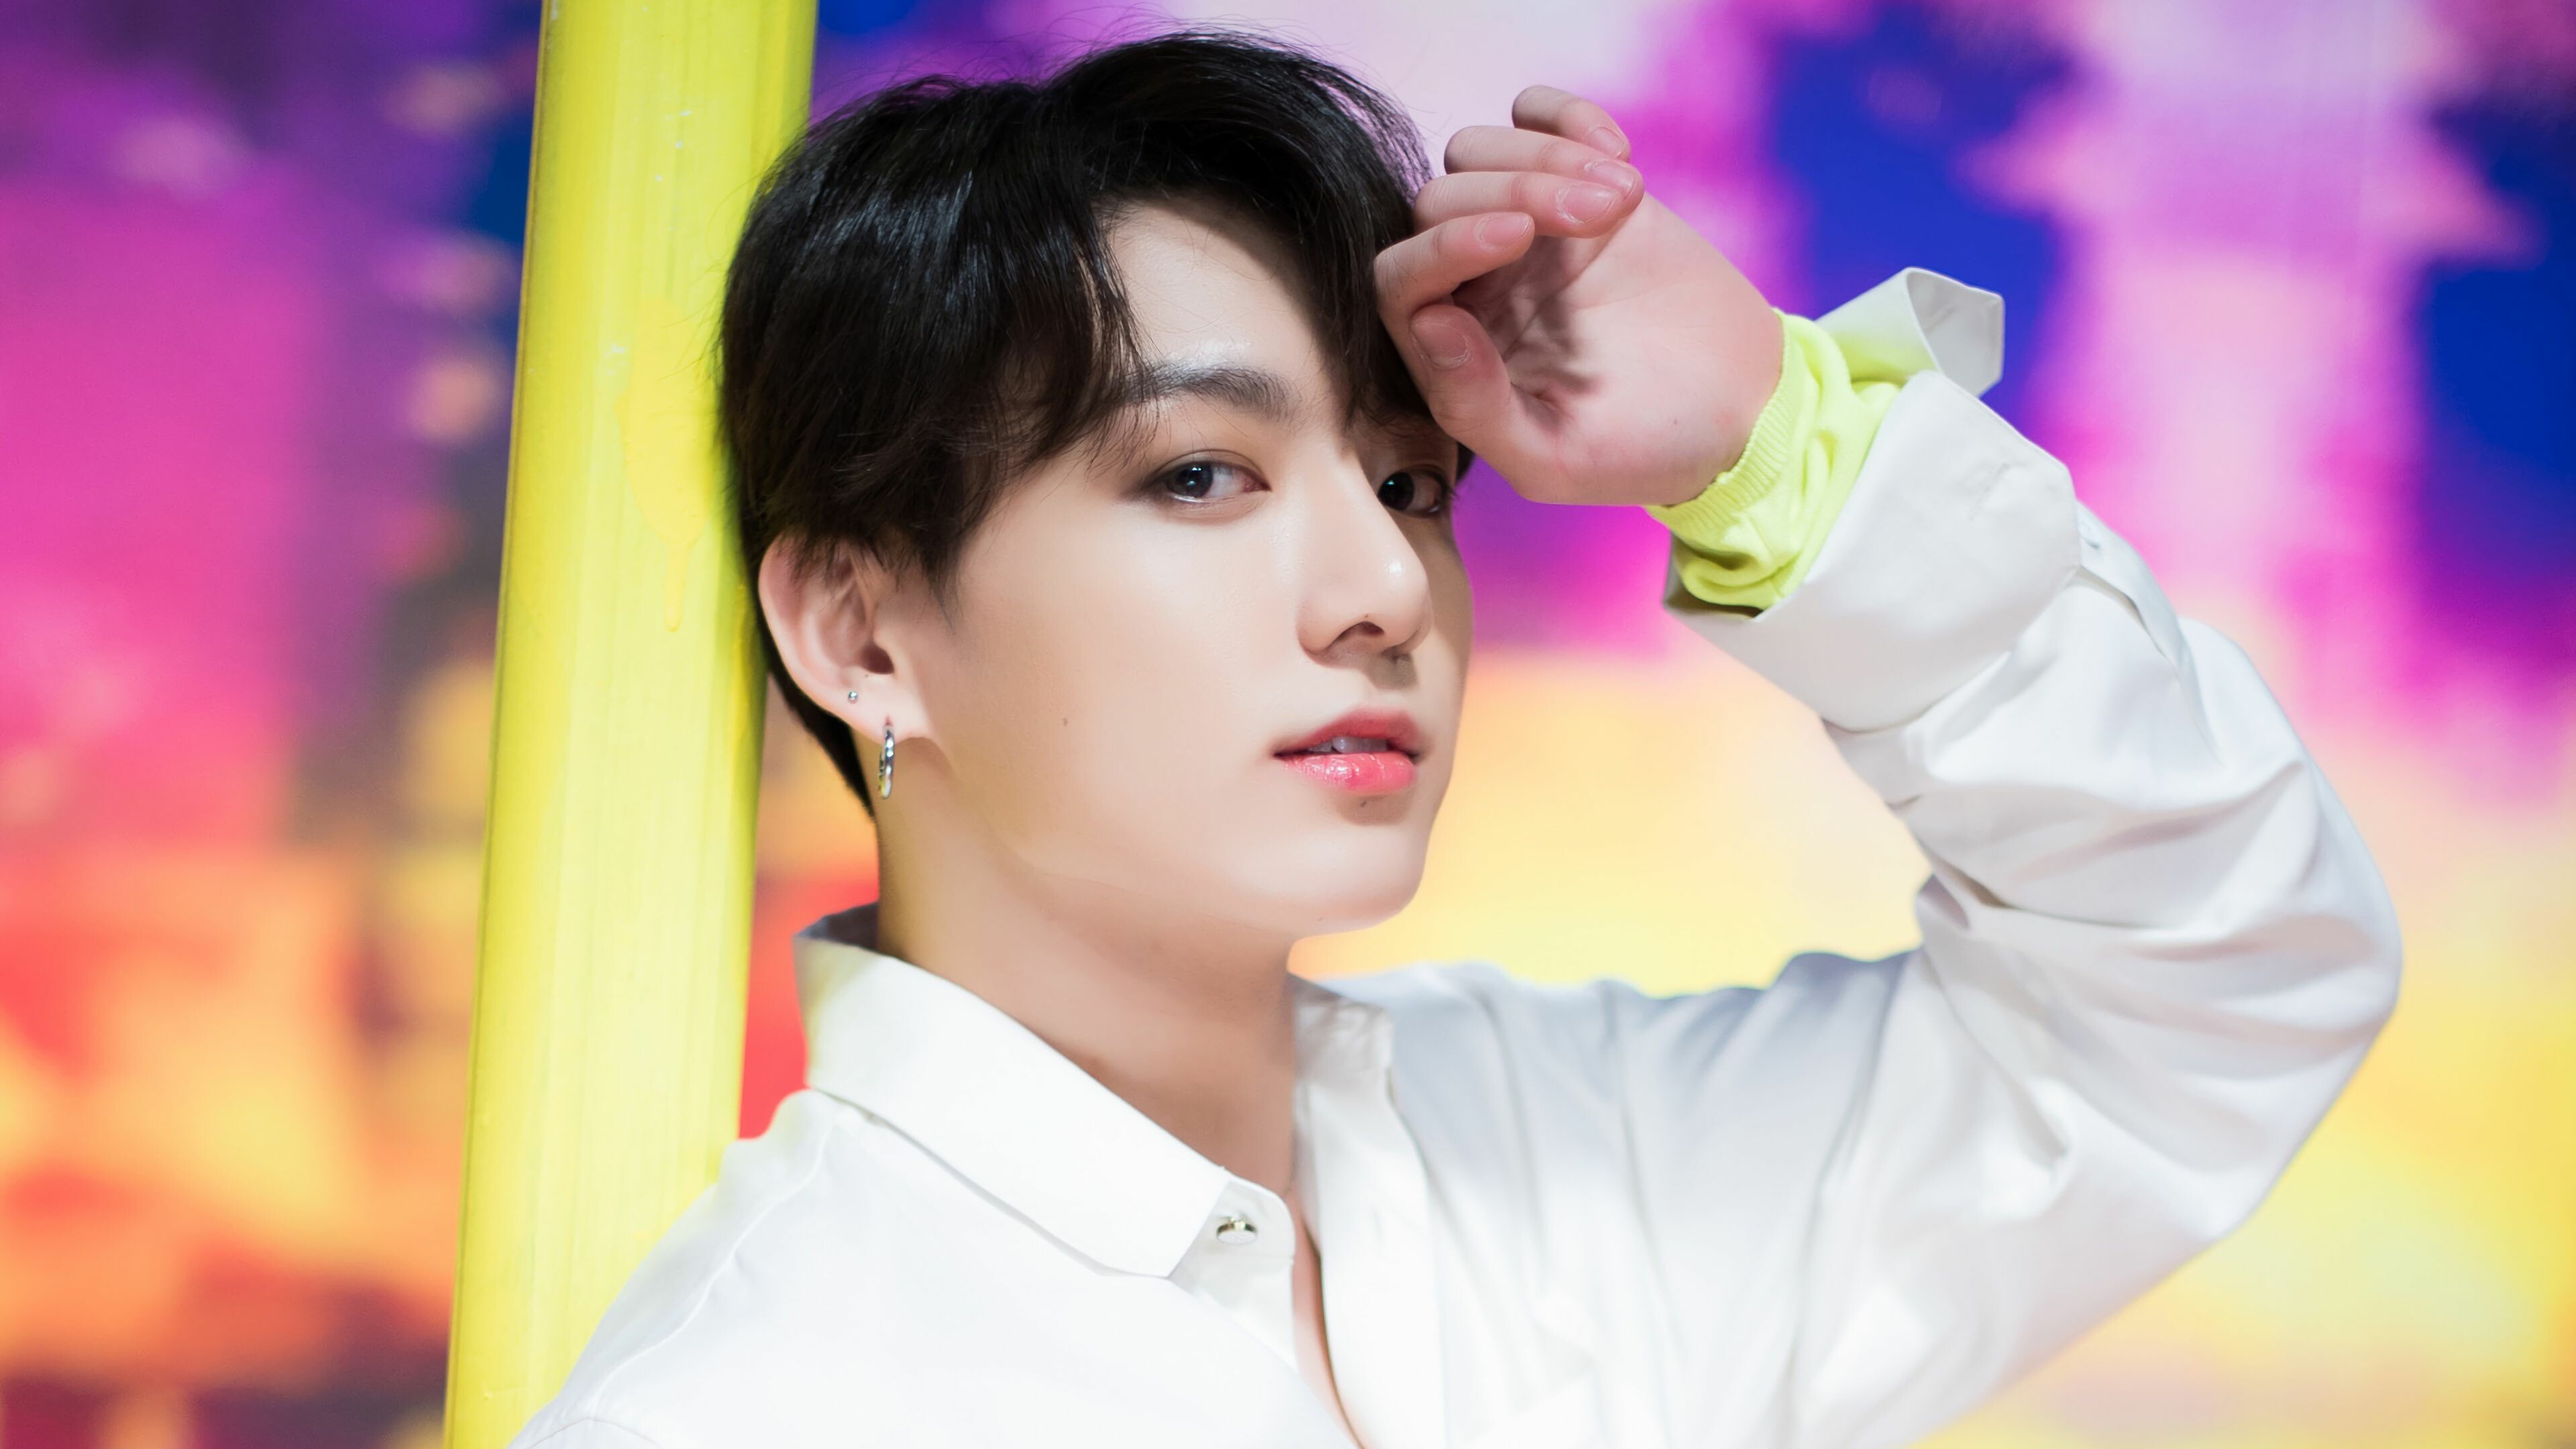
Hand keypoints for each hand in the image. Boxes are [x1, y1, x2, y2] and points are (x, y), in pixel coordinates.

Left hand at [1374, 86, 1783, 508]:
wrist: (1739, 410)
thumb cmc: (1640, 448)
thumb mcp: (1554, 458)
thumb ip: (1475, 407)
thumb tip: (1429, 324)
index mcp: (1449, 352)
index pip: (1401, 279)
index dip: (1443, 247)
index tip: (1516, 234)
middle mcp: (1472, 284)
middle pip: (1438, 201)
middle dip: (1511, 192)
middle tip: (1598, 217)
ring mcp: (1521, 229)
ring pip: (1476, 152)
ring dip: (1543, 156)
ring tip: (1622, 198)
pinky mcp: (1576, 187)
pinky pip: (1532, 115)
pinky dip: (1563, 115)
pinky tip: (1619, 154)